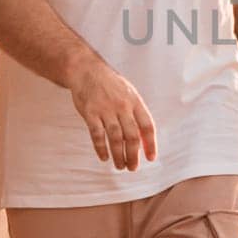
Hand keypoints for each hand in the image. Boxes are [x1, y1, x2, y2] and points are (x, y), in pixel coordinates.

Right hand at [65, 53, 158, 169]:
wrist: (87, 70)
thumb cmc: (110, 84)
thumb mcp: (129, 93)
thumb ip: (136, 113)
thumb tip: (144, 137)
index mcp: (135, 102)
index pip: (147, 126)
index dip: (151, 144)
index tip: (151, 158)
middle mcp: (122, 106)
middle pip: (132, 136)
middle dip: (133, 155)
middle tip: (132, 167)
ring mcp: (106, 110)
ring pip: (115, 138)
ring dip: (119, 155)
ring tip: (120, 166)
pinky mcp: (90, 113)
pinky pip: (97, 135)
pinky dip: (101, 148)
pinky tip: (104, 157)